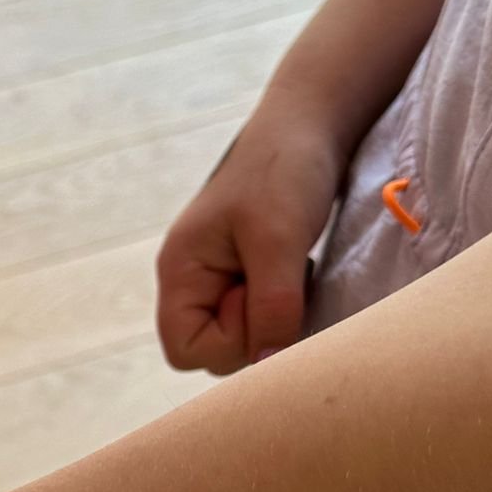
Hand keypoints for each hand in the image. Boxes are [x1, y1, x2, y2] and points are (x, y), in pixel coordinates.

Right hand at [157, 97, 345, 374]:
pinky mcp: (251, 276)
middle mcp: (195, 282)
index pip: (183, 350)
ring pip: (245, 337)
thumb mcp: (278, 240)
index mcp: (181, 271)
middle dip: (256, 329)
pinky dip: (289, 306)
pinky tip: (302, 270)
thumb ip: (272, 308)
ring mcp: (222, 280)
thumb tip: (269, 368)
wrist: (311, 123)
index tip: (258, 298)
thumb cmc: (284, 171)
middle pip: (215, 351)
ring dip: (278, 317)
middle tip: (285, 281)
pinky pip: (264, 318)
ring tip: (296, 270)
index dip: (227, 342)